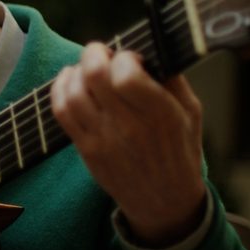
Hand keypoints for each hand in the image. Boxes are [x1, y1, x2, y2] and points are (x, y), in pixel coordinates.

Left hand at [50, 42, 206, 246]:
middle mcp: (129, 127)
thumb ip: (172, 79)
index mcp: (161, 115)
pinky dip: (59, 89)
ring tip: (86, 68)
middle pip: (94, 76)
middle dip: (94, 53)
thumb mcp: (190, 113)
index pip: (127, 75)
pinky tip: (69, 80)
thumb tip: (151, 47)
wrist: (164, 202)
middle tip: (101, 52)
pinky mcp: (86, 149)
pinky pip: (61, 112)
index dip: (123, 57)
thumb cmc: (180, 151)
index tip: (130, 58)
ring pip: (73, 93)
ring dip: (75, 71)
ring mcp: (103, 139)